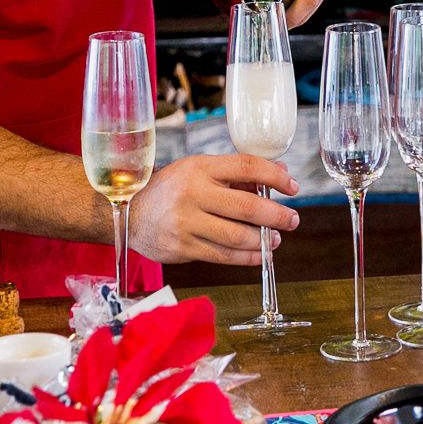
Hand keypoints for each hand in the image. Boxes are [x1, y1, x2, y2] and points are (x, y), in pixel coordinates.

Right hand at [130, 153, 299, 266]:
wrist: (129, 213)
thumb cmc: (171, 190)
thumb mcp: (197, 171)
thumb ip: (235, 174)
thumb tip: (279, 174)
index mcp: (199, 168)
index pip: (246, 167)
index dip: (275, 176)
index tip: (293, 186)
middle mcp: (193, 193)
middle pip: (247, 206)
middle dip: (277, 215)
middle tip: (293, 219)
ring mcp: (186, 223)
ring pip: (237, 235)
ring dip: (264, 240)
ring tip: (276, 239)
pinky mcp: (182, 248)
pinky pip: (223, 256)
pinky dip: (247, 257)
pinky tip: (260, 254)